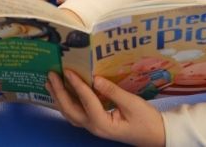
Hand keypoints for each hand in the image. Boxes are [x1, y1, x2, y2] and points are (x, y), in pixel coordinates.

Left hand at [45, 70, 164, 146]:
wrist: (155, 135)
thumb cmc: (147, 120)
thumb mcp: (132, 104)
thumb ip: (113, 91)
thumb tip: (95, 78)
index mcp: (103, 124)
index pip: (86, 101)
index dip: (76, 85)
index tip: (67, 70)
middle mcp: (94, 127)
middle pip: (70, 110)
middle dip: (59, 92)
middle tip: (51, 75)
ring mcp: (93, 126)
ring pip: (70, 113)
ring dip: (59, 97)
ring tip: (49, 82)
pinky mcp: (95, 123)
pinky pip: (76, 113)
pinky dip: (66, 102)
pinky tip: (62, 93)